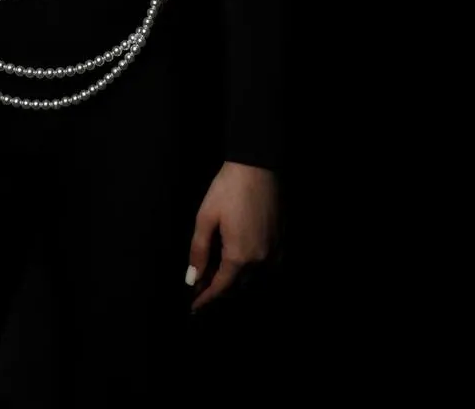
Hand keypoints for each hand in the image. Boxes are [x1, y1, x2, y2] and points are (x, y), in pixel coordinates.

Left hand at [186, 160, 279, 311]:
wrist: (257, 166)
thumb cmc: (227, 189)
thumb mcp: (206, 217)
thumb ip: (199, 251)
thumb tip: (192, 279)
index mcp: (239, 256)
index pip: (221, 288)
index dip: (206, 299)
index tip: (194, 308)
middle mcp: (261, 260)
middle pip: (238, 285)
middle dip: (219, 289)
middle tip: (201, 287)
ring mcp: (275, 251)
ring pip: (254, 277)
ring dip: (236, 280)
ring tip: (219, 275)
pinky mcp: (282, 241)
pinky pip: (269, 266)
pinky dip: (254, 270)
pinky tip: (243, 262)